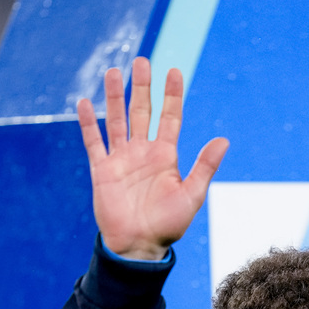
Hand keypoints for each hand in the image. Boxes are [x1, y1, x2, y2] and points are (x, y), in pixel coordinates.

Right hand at [77, 56, 228, 259]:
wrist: (139, 247)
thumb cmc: (168, 226)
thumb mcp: (191, 195)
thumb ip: (204, 167)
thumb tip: (224, 140)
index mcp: (165, 156)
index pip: (169, 118)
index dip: (172, 95)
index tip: (174, 71)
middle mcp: (143, 153)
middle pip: (142, 112)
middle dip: (142, 87)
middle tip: (142, 61)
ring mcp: (122, 160)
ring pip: (117, 120)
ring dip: (114, 97)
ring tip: (114, 72)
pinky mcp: (102, 171)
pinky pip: (94, 142)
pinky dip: (88, 124)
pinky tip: (84, 103)